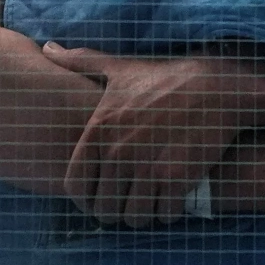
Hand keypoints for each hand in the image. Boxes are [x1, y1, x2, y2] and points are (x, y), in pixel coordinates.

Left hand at [40, 43, 264, 227]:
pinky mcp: (177, 179)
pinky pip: (164, 215)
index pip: (76, 188)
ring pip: (134, 218)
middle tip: (133, 199)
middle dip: (118, 209)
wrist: (218, 87)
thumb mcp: (120, 68)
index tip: (104, 194)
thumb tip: (47, 46)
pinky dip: (169, 211)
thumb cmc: (166, 78)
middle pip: (105, 209)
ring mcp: (147, 167)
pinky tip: (174, 196)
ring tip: (152, 200)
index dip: (88, 198)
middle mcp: (118, 152)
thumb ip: (80, 61)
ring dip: (144, 214)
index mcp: (98, 131)